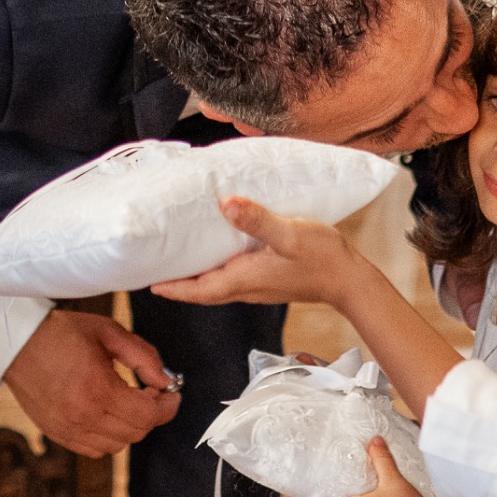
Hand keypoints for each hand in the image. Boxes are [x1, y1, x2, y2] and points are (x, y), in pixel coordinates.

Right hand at [2, 309, 180, 456]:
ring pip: (117, 445)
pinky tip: (107, 413)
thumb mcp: (109, 332)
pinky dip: (109, 436)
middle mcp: (83, 416)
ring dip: (131, 426)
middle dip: (152, 413)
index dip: (168, 406)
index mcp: (99, 390)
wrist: (16, 343)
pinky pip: (94, 449)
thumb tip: (166, 379)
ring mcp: (68, 429)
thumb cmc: (61, 333)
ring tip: (129, 401)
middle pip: (136, 432)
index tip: (172, 394)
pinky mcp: (56, 433)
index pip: (148, 415)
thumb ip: (143, 356)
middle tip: (151, 393)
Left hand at [150, 196, 364, 306]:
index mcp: (244, 278)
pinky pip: (231, 278)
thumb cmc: (321, 258)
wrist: (348, 279)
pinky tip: (217, 252)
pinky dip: (215, 269)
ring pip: (215, 285)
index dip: (172, 288)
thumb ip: (257, 221)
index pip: (198, 290)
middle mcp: (246, 287)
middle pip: (201, 290)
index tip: (148, 282)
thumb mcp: (290, 234)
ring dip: (194, 277)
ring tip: (178, 258)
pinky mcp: (266, 280)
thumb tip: (226, 205)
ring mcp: (256, 286)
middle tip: (154, 266)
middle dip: (176, 282)